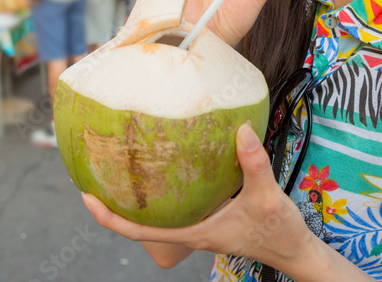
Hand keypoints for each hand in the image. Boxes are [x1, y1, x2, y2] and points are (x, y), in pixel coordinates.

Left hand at [82, 123, 315, 270]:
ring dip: (134, 199)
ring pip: (155, 217)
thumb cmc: (279, 231)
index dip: (109, 218)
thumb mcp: (267, 196)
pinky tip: (160, 170)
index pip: (139, 232)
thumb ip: (254, 164)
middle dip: (112, 205)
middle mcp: (189, 232)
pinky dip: (160, 193)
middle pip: (138, 224)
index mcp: (193, 233)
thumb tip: (240, 129)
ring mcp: (197, 227)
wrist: (295, 251)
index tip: (86, 198)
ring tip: (117, 169)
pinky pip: (174, 208)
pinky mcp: (208, 219)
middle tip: (92, 176)